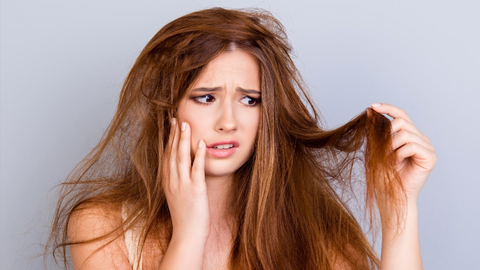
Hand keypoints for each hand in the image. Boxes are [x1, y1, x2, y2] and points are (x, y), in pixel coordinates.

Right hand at [163, 119, 209, 239]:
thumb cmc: (185, 216)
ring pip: (181, 157)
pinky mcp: (196, 190)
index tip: (171, 125)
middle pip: (172, 153)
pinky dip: (198, 155)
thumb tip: (180, 168)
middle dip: (174, 134)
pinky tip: (201, 144)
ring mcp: (183, 185)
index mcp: (167, 181)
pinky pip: (196, 169)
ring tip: (186, 124)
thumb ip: (177, 180)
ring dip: (183, 140)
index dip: (169, 139)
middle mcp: (172, 181)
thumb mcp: (176, 195)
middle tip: (176, 118)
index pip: (166, 155)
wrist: (187, 234)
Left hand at [371, 103, 436, 201]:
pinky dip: (399, 154)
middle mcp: (420, 138)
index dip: (388, 108)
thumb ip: (376, 131)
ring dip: (391, 147)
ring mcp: (427, 147)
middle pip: (401, 122)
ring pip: (405, 133)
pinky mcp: (430, 157)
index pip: (401, 115)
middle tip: (383, 151)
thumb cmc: (384, 174)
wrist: (390, 194)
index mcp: (409, 135)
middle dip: (387, 135)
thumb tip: (370, 110)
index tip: (372, 106)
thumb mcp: (377, 148)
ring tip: (390, 160)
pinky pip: (411, 145)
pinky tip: (397, 163)